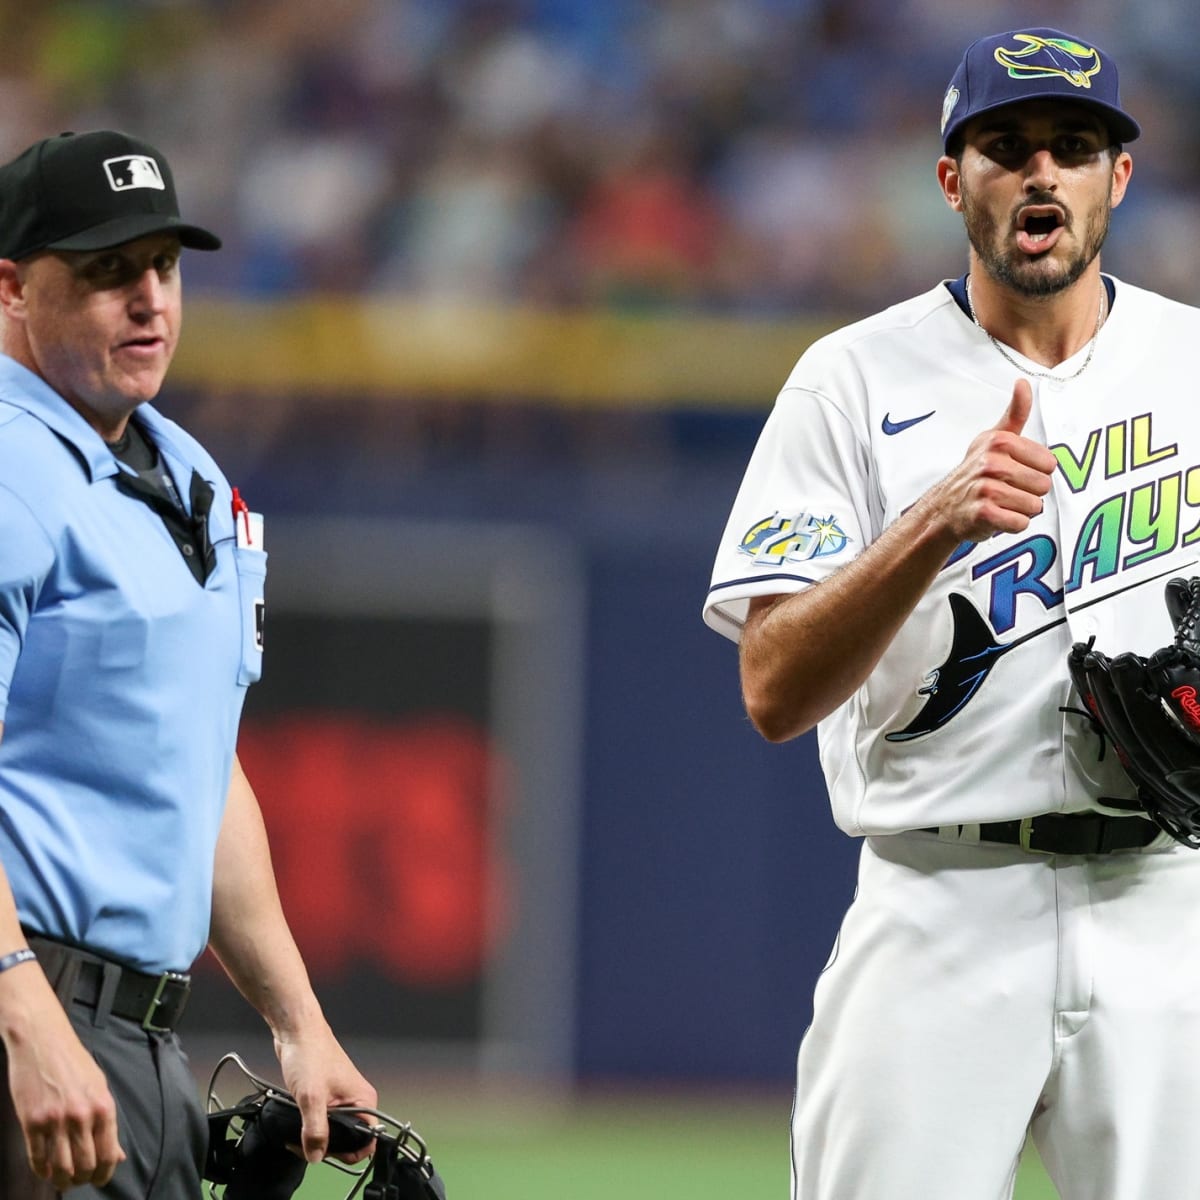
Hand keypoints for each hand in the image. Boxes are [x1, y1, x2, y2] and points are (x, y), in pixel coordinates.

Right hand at [4, 1000, 124, 1188]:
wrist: (44, 1042)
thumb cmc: (74, 1063)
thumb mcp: (99, 1087)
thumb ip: (107, 1122)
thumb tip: (117, 1154)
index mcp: (103, 1107)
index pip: (108, 1153)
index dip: (104, 1173)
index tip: (99, 1179)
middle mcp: (81, 1117)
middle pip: (84, 1165)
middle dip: (82, 1179)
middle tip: (78, 1181)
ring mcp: (55, 1121)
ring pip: (61, 1168)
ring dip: (62, 1180)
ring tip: (63, 1181)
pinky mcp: (32, 1122)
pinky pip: (37, 1158)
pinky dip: (42, 1171)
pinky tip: (46, 1171)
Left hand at [275, 1023, 377, 1164]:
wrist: (296, 1032)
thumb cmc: (309, 1056)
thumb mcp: (311, 1097)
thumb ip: (315, 1130)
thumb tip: (316, 1157)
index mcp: (364, 1100)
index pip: (368, 1140)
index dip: (349, 1152)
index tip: (325, 1154)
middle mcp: (357, 1101)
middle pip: (349, 1140)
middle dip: (327, 1148)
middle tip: (302, 1145)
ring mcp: (342, 1099)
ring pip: (333, 1132)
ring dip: (315, 1139)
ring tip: (295, 1136)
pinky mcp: (327, 1097)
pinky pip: (323, 1122)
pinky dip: (309, 1128)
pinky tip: (296, 1126)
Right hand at [932, 378, 1057, 541]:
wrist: (944, 507)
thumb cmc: (975, 473)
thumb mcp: (993, 439)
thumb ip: (1015, 412)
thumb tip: (1023, 383)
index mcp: (999, 442)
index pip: (1049, 464)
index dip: (1035, 472)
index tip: (1015, 472)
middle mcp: (991, 463)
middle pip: (1043, 485)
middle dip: (1029, 493)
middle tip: (1006, 491)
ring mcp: (985, 488)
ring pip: (1034, 506)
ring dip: (1020, 510)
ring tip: (1001, 504)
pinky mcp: (983, 513)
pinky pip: (1020, 523)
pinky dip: (1012, 525)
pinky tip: (997, 517)